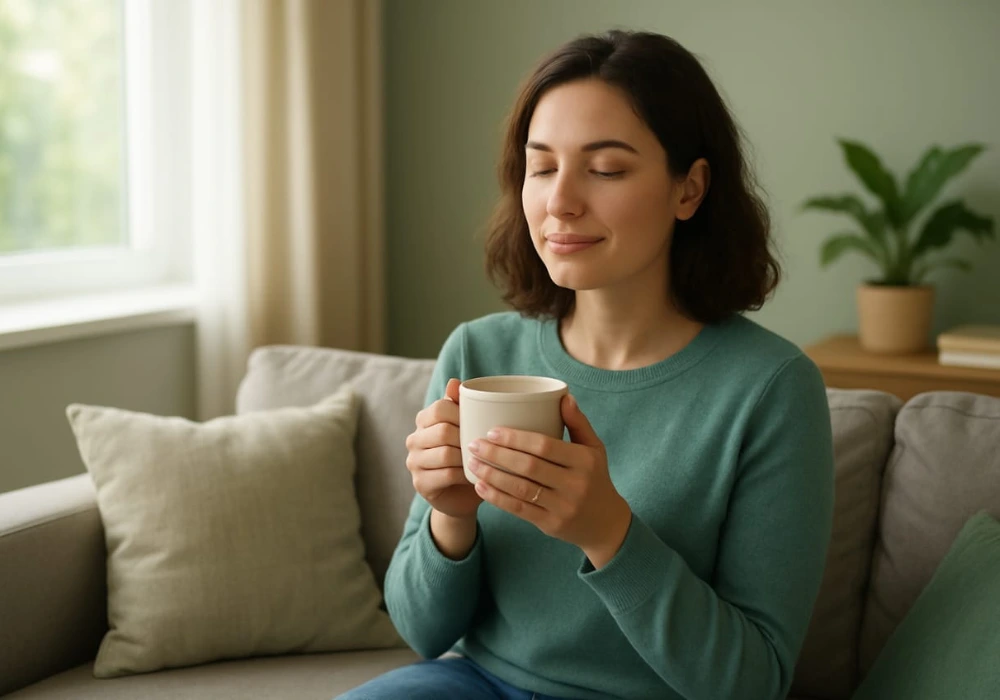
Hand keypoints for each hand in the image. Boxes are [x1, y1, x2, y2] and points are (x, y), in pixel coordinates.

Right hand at [404, 378, 481, 519]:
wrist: (462, 494)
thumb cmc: (467, 455)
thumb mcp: (466, 428)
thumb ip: (460, 405)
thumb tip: (454, 382)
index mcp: (423, 421)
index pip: (439, 408)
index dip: (462, 415)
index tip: (479, 423)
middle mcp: (413, 440)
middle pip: (443, 431)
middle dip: (467, 438)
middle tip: (483, 445)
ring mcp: (414, 462)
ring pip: (445, 454)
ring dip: (467, 458)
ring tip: (481, 460)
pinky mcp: (420, 484)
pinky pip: (446, 475)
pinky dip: (465, 474)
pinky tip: (474, 474)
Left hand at [466, 394, 631, 567]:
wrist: (606, 523)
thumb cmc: (595, 477)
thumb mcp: (594, 449)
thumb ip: (578, 422)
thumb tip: (564, 396)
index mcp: (584, 461)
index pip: (544, 446)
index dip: (516, 439)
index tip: (492, 431)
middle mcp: (575, 484)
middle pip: (528, 467)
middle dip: (497, 455)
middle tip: (474, 444)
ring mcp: (562, 507)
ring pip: (520, 489)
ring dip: (491, 475)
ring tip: (472, 463)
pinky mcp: (551, 524)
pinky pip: (519, 510)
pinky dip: (497, 498)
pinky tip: (480, 486)